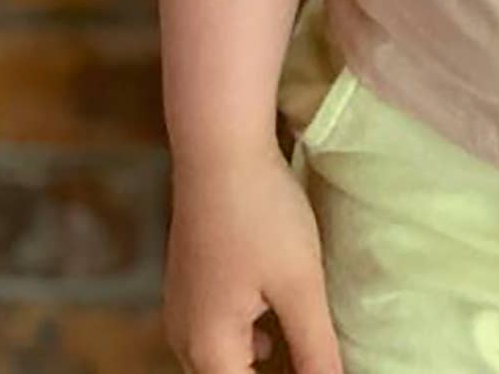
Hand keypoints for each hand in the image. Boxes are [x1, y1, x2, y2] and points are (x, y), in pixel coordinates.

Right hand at [162, 143, 343, 373]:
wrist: (219, 147)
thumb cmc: (261, 214)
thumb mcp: (299, 284)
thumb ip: (316, 349)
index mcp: (208, 348)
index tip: (317, 368)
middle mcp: (184, 336)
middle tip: (311, 363)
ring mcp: (181, 307)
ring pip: (220, 358)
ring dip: (254, 365)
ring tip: (297, 354)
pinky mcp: (188, 280)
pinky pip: (215, 330)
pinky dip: (244, 338)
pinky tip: (272, 322)